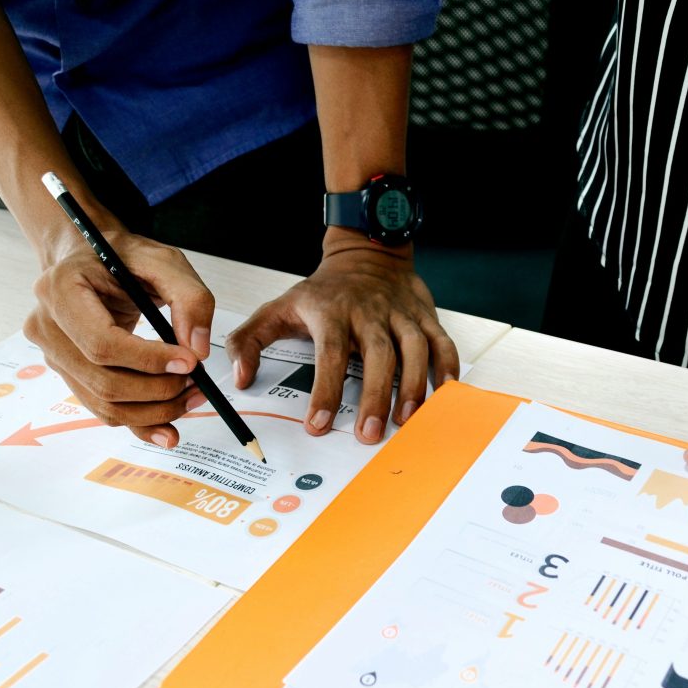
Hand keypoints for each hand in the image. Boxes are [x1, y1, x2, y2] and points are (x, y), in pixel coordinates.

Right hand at [23, 226, 215, 447]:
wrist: (91, 260)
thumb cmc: (124, 257)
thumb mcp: (165, 261)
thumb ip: (190, 298)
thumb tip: (197, 350)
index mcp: (61, 290)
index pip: (102, 343)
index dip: (148, 360)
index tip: (189, 362)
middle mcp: (47, 327)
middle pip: (103, 381)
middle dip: (157, 390)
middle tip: (197, 382)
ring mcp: (54, 355)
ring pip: (104, 404)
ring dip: (154, 411)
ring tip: (192, 396)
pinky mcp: (69, 374)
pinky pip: (103, 410)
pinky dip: (139, 423)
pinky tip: (169, 429)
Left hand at [226, 231, 458, 444]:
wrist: (364, 253)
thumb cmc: (322, 292)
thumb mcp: (277, 308)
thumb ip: (249, 342)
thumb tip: (240, 378)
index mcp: (331, 311)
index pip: (328, 353)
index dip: (325, 390)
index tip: (319, 424)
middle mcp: (368, 311)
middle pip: (376, 354)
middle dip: (375, 396)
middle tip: (370, 434)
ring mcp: (400, 313)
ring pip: (413, 347)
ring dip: (413, 385)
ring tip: (407, 420)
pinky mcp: (424, 315)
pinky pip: (441, 340)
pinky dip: (447, 366)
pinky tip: (444, 393)